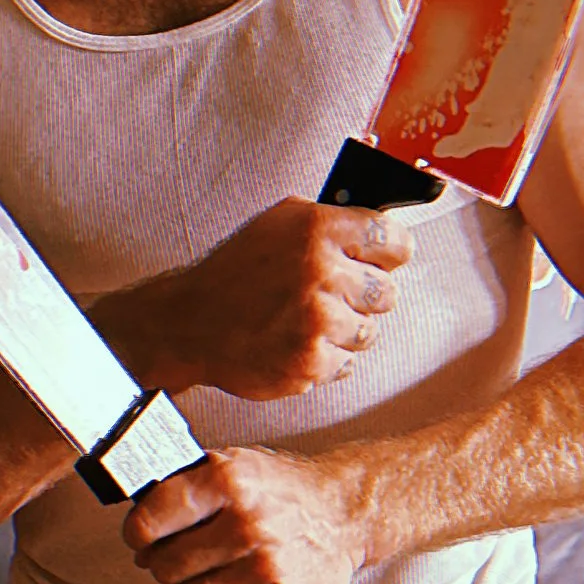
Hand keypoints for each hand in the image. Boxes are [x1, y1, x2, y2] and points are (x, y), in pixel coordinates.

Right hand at [115, 199, 408, 403]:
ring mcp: (317, 321)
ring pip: (368, 331)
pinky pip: (345, 363)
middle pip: (387, 292)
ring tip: (305, 322)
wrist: (189, 323)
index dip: (388, 253)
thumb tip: (382, 225)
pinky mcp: (310, 362)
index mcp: (317, 229)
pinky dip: (324, 357)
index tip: (380, 260)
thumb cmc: (234, 272)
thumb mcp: (277, 224)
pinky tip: (295, 343)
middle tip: (329, 296)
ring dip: (344, 330)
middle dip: (362, 296)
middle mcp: (321, 272)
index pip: (394, 241)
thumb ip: (330, 220)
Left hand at [124, 445, 378, 583]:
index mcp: (228, 480)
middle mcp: (247, 523)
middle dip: (164, 567)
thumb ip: (188, 484)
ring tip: (205, 580)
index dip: (138, 535)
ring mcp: (268, 567)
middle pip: (167, 567)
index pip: (151, 519)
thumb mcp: (235, 464)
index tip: (142, 540)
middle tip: (178, 562)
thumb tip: (137, 513)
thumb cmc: (282, 490)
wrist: (345, 512)